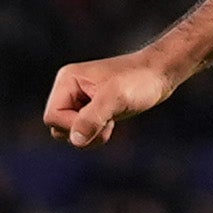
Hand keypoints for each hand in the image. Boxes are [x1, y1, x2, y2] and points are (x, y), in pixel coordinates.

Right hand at [44, 52, 179, 148]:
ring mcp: (80, 100)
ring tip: (111, 121)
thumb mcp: (116, 99)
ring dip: (91, 135)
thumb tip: (75, 140)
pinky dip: (97, 133)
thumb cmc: (139, 80)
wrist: (159, 73)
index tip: (100, 119)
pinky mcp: (92, 109)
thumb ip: (93, 118)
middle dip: (83, 132)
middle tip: (107, 121)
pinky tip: (113, 122)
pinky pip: (83, 132)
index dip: (72, 125)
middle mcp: (69, 89)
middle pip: (58, 127)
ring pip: (71, 132)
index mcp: (67, 81)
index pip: (52, 117)